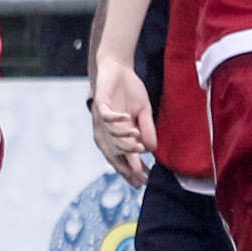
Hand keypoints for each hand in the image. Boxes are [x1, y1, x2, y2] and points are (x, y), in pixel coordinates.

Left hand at [90, 60, 154, 184]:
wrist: (119, 69)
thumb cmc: (130, 91)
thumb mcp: (143, 113)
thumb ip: (147, 130)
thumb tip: (152, 149)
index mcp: (118, 134)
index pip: (124, 157)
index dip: (132, 169)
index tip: (143, 181)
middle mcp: (108, 130)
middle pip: (113, 153)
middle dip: (125, 165)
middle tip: (138, 174)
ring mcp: (102, 118)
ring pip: (110, 137)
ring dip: (124, 140)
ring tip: (138, 141)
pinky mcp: (99, 104)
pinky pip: (106, 116)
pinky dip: (115, 120)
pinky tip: (127, 120)